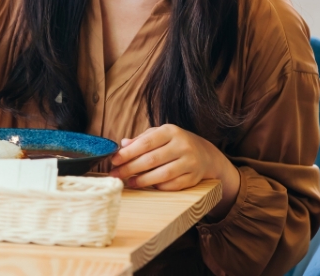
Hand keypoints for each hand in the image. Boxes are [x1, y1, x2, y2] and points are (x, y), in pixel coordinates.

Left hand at [108, 124, 239, 219]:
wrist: (205, 155)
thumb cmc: (175, 143)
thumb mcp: (160, 135)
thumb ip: (141, 139)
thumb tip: (122, 144)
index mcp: (171, 131)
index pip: (146, 142)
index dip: (128, 153)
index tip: (114, 160)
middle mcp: (182, 145)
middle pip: (152, 159)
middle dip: (130, 168)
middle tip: (116, 175)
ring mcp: (190, 162)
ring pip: (162, 174)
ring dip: (143, 180)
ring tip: (130, 182)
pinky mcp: (194, 177)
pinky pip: (173, 185)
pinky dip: (158, 187)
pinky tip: (148, 186)